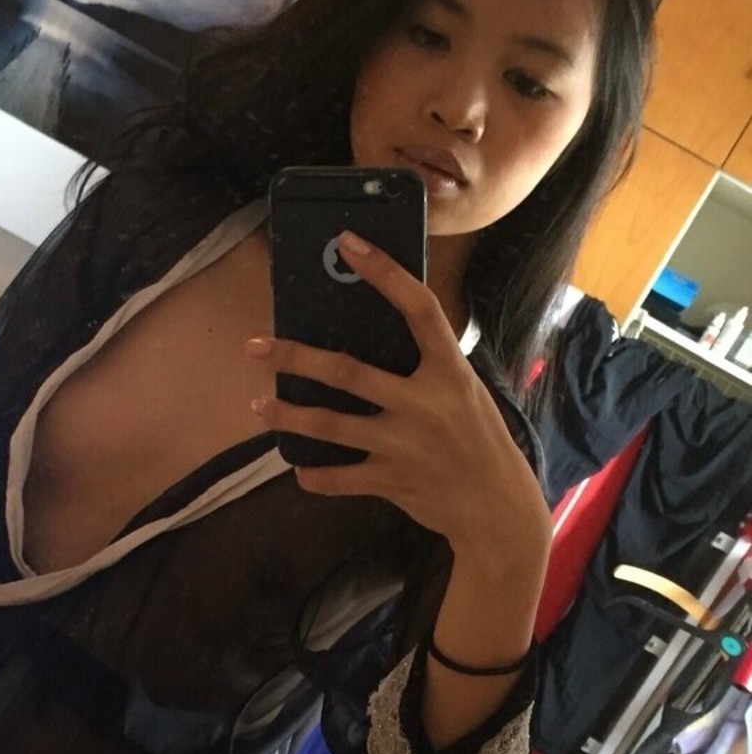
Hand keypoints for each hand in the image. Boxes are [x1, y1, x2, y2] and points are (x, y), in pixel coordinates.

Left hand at [245, 231, 549, 564]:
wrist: (498, 509)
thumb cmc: (478, 440)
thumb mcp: (464, 392)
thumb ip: (426, 368)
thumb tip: (372, 338)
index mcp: (450, 371)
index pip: (418, 308)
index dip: (384, 273)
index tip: (348, 243)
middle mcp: (426, 403)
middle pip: (348, 372)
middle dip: (295, 358)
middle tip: (255, 346)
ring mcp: (406, 444)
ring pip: (330, 426)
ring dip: (288, 415)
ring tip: (258, 406)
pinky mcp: (392, 480)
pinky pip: (339, 477)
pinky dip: (315, 474)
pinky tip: (298, 467)